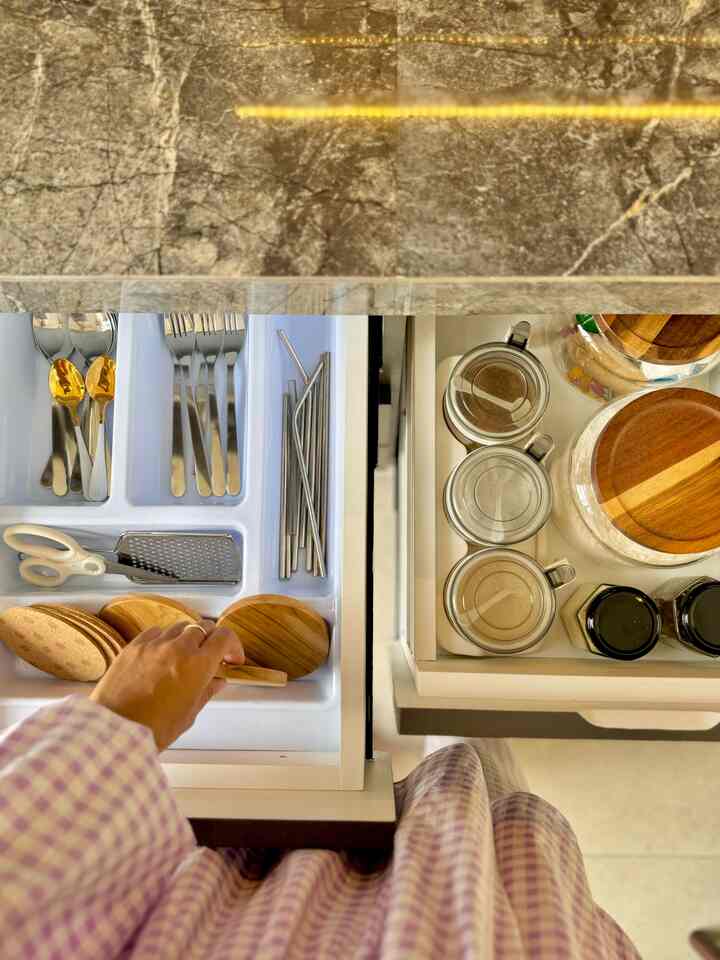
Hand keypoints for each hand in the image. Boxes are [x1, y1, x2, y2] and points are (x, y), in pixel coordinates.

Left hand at [90, 620, 244, 750]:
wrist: (114, 731)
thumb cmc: (151, 728)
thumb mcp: (188, 714)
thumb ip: (206, 692)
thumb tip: (217, 682)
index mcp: (198, 665)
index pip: (224, 637)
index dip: (233, 645)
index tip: (232, 657)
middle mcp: (178, 648)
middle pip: (203, 627)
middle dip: (212, 639)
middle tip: (212, 655)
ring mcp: (154, 645)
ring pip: (180, 626)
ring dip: (188, 637)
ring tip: (186, 655)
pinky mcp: (133, 647)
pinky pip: (155, 632)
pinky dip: (164, 638)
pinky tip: (163, 653)